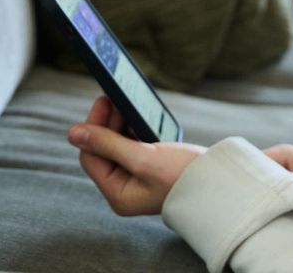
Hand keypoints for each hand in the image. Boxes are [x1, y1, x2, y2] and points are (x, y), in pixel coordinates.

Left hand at [68, 96, 205, 215]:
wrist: (220, 183)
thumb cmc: (182, 174)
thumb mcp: (143, 157)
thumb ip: (107, 144)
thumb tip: (72, 133)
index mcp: (118, 194)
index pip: (91, 157)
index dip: (93, 129)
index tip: (103, 101)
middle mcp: (125, 189)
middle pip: (103, 151)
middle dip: (107, 124)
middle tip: (113, 97)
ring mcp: (138, 180)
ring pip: (118, 147)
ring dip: (120, 125)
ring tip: (125, 104)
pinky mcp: (151, 170)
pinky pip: (134, 147)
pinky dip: (134, 131)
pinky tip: (138, 118)